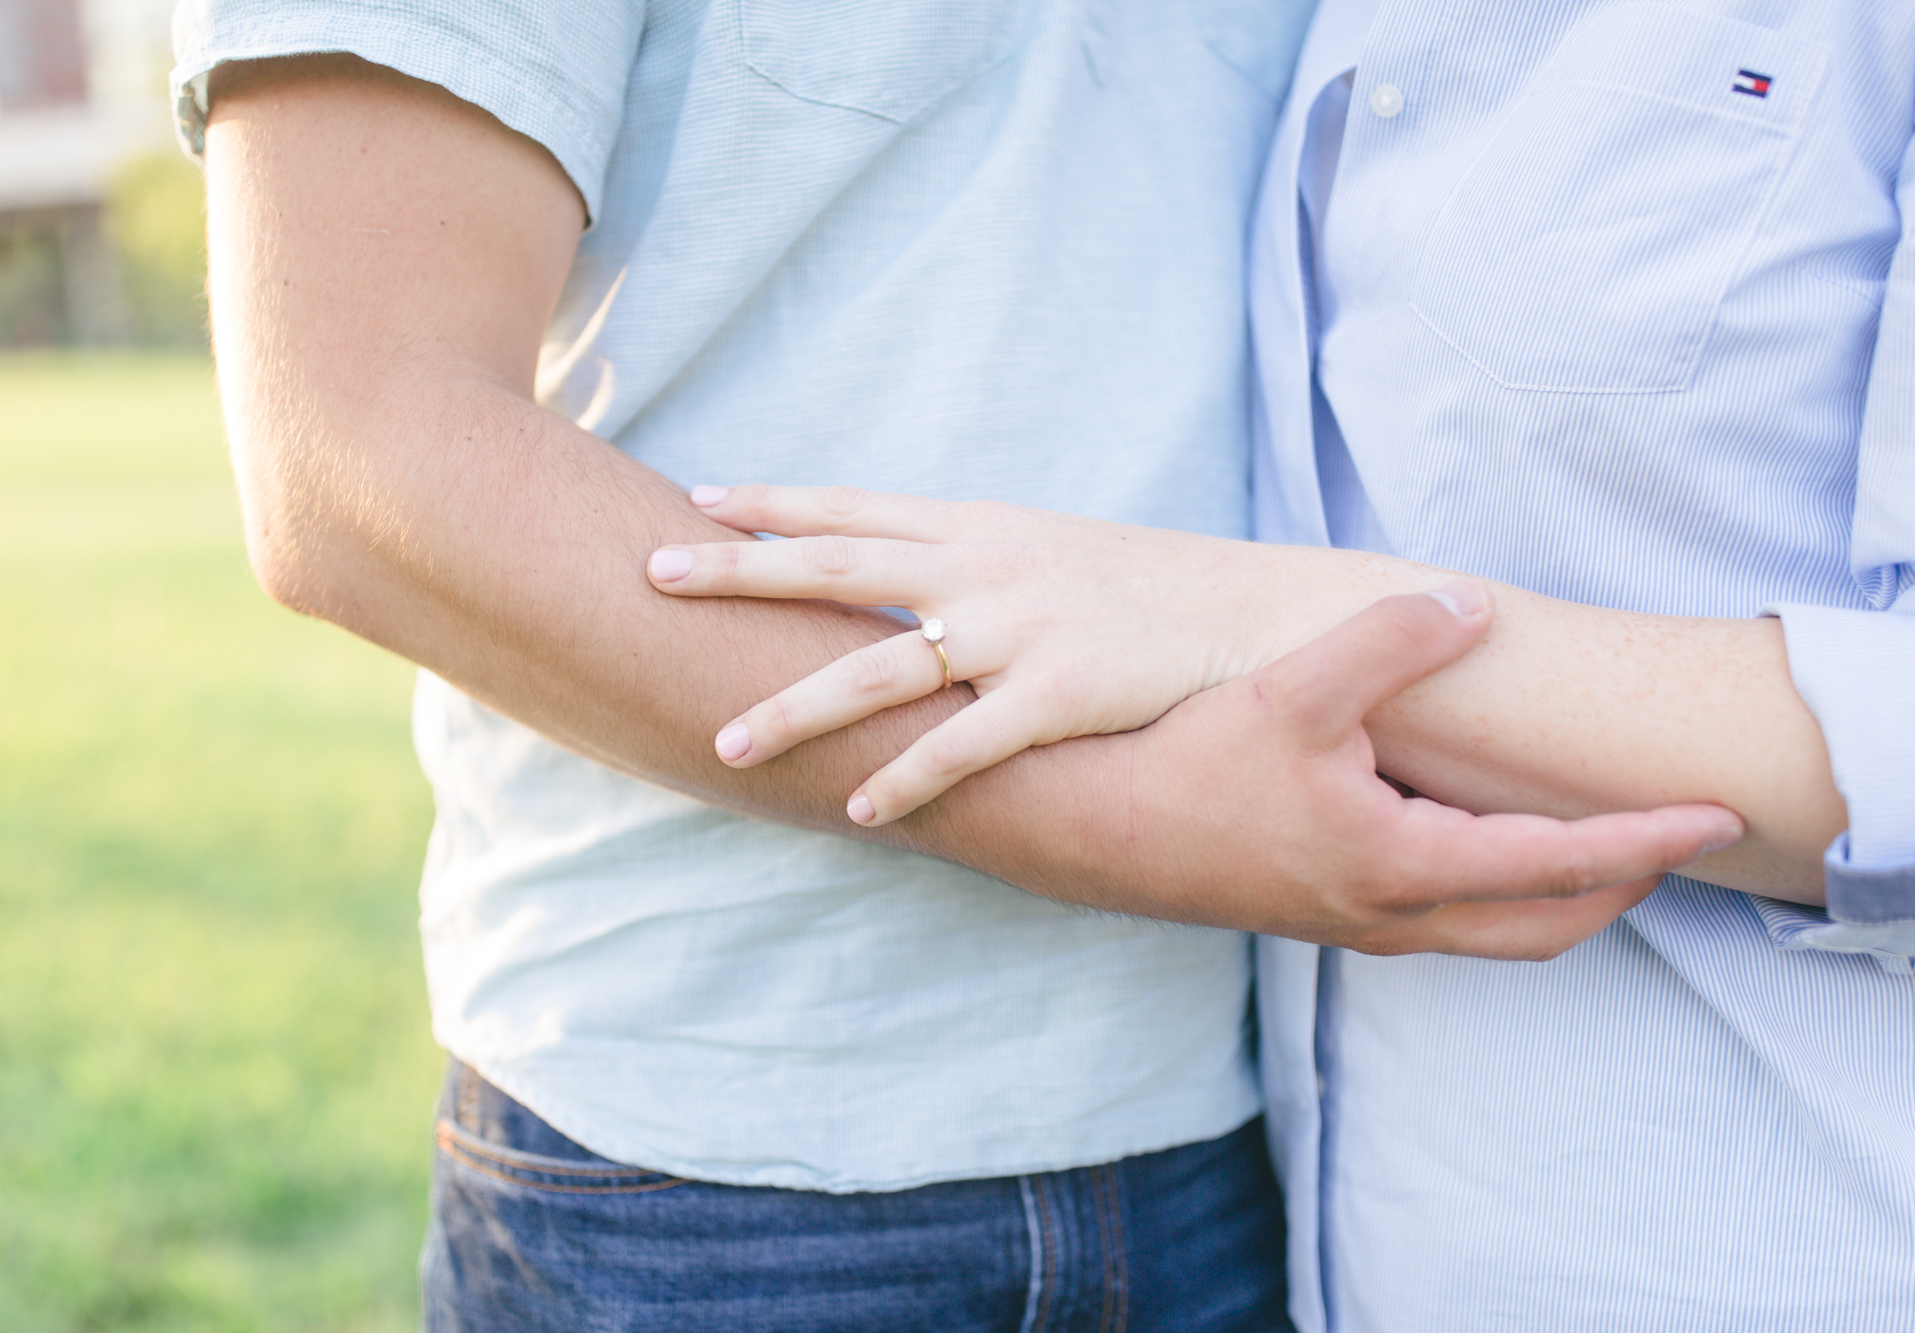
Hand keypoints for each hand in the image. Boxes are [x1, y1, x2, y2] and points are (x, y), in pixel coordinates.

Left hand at [648, 483, 1338, 823]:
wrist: (1260, 613)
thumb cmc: (1154, 589)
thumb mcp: (1055, 553)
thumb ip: (980, 561)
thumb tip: (915, 576)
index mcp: (982, 528)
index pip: (857, 508)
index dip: (776, 504)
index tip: (699, 498)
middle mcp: (986, 568)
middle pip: (839, 566)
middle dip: (742, 573)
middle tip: (653, 575)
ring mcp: (1020, 629)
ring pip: (883, 665)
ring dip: (797, 706)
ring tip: (727, 741)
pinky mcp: (1062, 693)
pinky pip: (967, 744)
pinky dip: (909, 776)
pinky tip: (859, 808)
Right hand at [1005, 582, 1744, 958]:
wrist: (1091, 833)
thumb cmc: (1187, 766)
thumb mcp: (1293, 688)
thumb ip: (1390, 641)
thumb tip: (1469, 604)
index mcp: (1402, 866)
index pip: (1560, 864)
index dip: (1646, 837)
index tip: (1711, 814)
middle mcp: (1391, 916)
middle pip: (1547, 925)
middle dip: (1621, 885)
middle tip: (1672, 835)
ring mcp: (1357, 925)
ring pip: (1494, 932)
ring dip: (1559, 895)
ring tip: (1596, 839)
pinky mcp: (1324, 914)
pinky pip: (1443, 919)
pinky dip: (1497, 890)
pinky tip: (1476, 831)